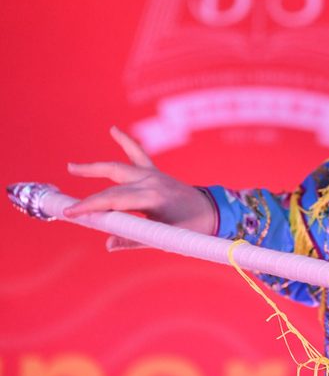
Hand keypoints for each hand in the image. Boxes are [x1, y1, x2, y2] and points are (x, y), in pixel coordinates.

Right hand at [64, 126, 216, 249]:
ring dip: (95, 168)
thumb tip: (108, 245)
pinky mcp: (155, 172)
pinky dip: (126, 142)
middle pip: (112, 186)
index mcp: (153, 197)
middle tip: (67, 204)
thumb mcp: (166, 237)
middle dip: (89, 195)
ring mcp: (153, 174)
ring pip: (119, 167)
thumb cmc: (193, 226)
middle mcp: (152, 181)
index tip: (71, 213)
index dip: (91, 206)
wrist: (214, 211)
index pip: (114, 200)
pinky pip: (138, 154)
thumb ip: (135, 240)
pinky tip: (114, 130)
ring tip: (72, 167)